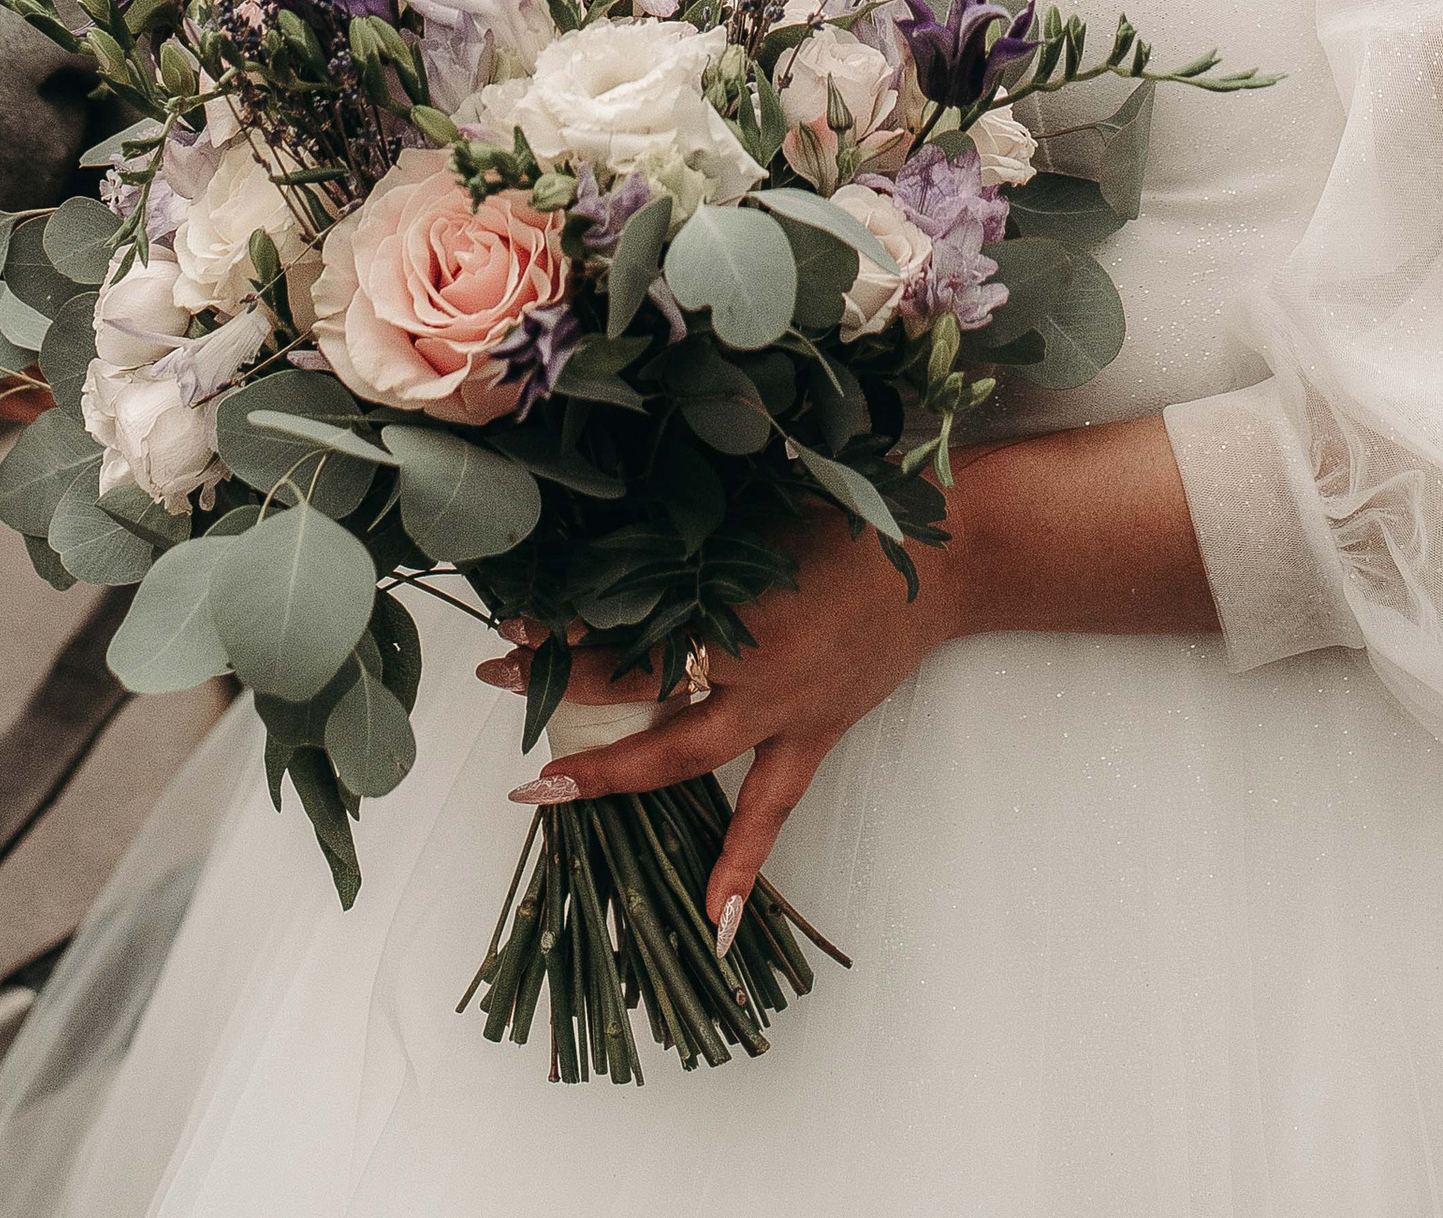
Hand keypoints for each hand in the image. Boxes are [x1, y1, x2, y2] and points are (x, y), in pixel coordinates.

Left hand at [479, 512, 967, 946]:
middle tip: (500, 680)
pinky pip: (771, 811)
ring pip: (684, 756)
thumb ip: (696, 543)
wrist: (943, 558)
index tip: (514, 621)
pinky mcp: (813, 737)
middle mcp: (750, 664)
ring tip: (549, 794)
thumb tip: (619, 549)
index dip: (570, 627)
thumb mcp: (759, 516)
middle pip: (638, 686)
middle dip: (564, 685)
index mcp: (736, 600)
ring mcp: (783, 711)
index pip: (632, 622)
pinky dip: (742, 867)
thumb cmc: (847, 517)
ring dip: (615, 774)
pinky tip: (715, 925)